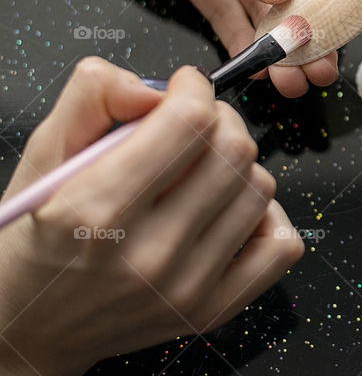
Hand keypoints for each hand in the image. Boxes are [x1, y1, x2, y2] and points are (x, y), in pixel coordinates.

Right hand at [0, 58, 303, 375]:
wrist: (28, 328)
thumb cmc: (33, 237)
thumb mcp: (41, 157)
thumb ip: (90, 99)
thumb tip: (154, 86)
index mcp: (95, 210)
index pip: (190, 123)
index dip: (193, 88)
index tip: (183, 87)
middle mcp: (147, 254)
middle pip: (235, 151)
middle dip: (219, 120)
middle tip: (194, 124)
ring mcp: (186, 288)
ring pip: (260, 190)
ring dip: (238, 167)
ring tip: (202, 172)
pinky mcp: (213, 310)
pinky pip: (281, 245)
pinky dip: (265, 218)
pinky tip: (228, 211)